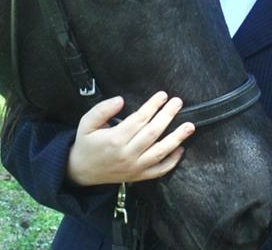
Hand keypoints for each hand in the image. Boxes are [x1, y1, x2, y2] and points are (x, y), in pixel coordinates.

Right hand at [67, 91, 194, 185]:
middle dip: (168, 116)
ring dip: (177, 138)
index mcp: (115, 139)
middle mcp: (127, 154)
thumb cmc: (86, 143)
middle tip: (178, 102)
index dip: (153, 106)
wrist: (81, 171)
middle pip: (153, 133)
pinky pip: (159, 171)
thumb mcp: (86, 123)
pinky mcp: (139, 176)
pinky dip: (172, 161)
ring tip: (190, 126)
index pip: (139, 119)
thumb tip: (120, 100)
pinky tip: (181, 149)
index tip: (163, 95)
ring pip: (160, 152)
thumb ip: (102, 110)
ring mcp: (135, 167)